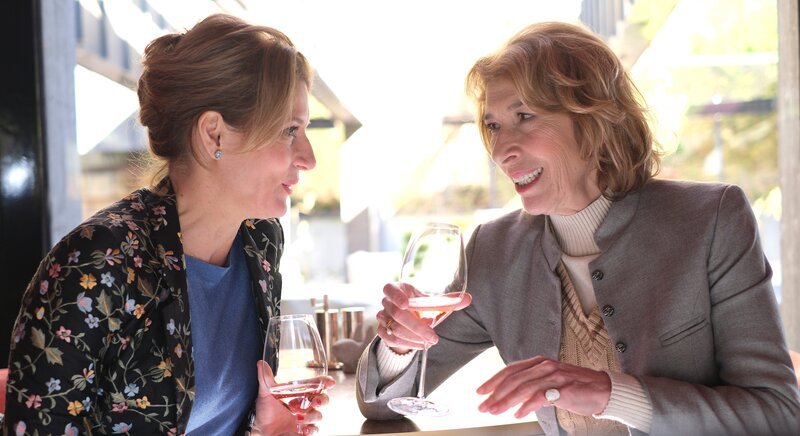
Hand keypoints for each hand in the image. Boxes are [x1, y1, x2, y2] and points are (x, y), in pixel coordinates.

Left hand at [253, 360, 335, 434]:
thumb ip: (265, 379)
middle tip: (315, 402)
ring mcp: (306, 419)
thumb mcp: (265, 394)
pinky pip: (315, 429)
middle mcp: (305, 406)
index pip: (316, 386)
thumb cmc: (265, 413)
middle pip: (323, 400)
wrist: (263, 432)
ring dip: (312, 416)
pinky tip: (302, 428)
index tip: (330, 382)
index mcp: (299, 395)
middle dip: (322, 400)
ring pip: (319, 415)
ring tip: (298, 418)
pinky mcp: (305, 431)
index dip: (325, 383)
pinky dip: (310, 429)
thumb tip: (261, 363)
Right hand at [376, 282, 471, 353]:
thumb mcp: (432, 301)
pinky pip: (392, 340)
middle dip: (417, 327)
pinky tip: (421, 344)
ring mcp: (382, 317)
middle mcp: (386, 302)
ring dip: (414, 338)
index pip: (390, 289)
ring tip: (429, 340)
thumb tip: (468, 299)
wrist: (407, 317)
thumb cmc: (420, 305)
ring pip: (395, 330)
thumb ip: (448, 300)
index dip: (397, 296)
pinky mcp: (382, 331)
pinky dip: (408, 344)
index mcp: (397, 288)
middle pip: (397, 314)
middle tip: (434, 337)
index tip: (406, 303)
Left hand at [476, 356, 610, 418]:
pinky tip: (519, 413)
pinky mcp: (564, 388)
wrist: (604, 390)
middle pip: (513, 379)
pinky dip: (527, 405)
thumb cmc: (576, 387)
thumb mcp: (550, 381)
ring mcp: (554, 376)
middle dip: (495, 394)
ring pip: (523, 388)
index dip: (493, 380)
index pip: (510, 370)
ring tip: (495, 411)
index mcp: (539, 362)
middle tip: (484, 406)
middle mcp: (545, 366)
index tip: (481, 392)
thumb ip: (531, 384)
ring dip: (506, 401)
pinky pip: (540, 396)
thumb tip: (510, 396)